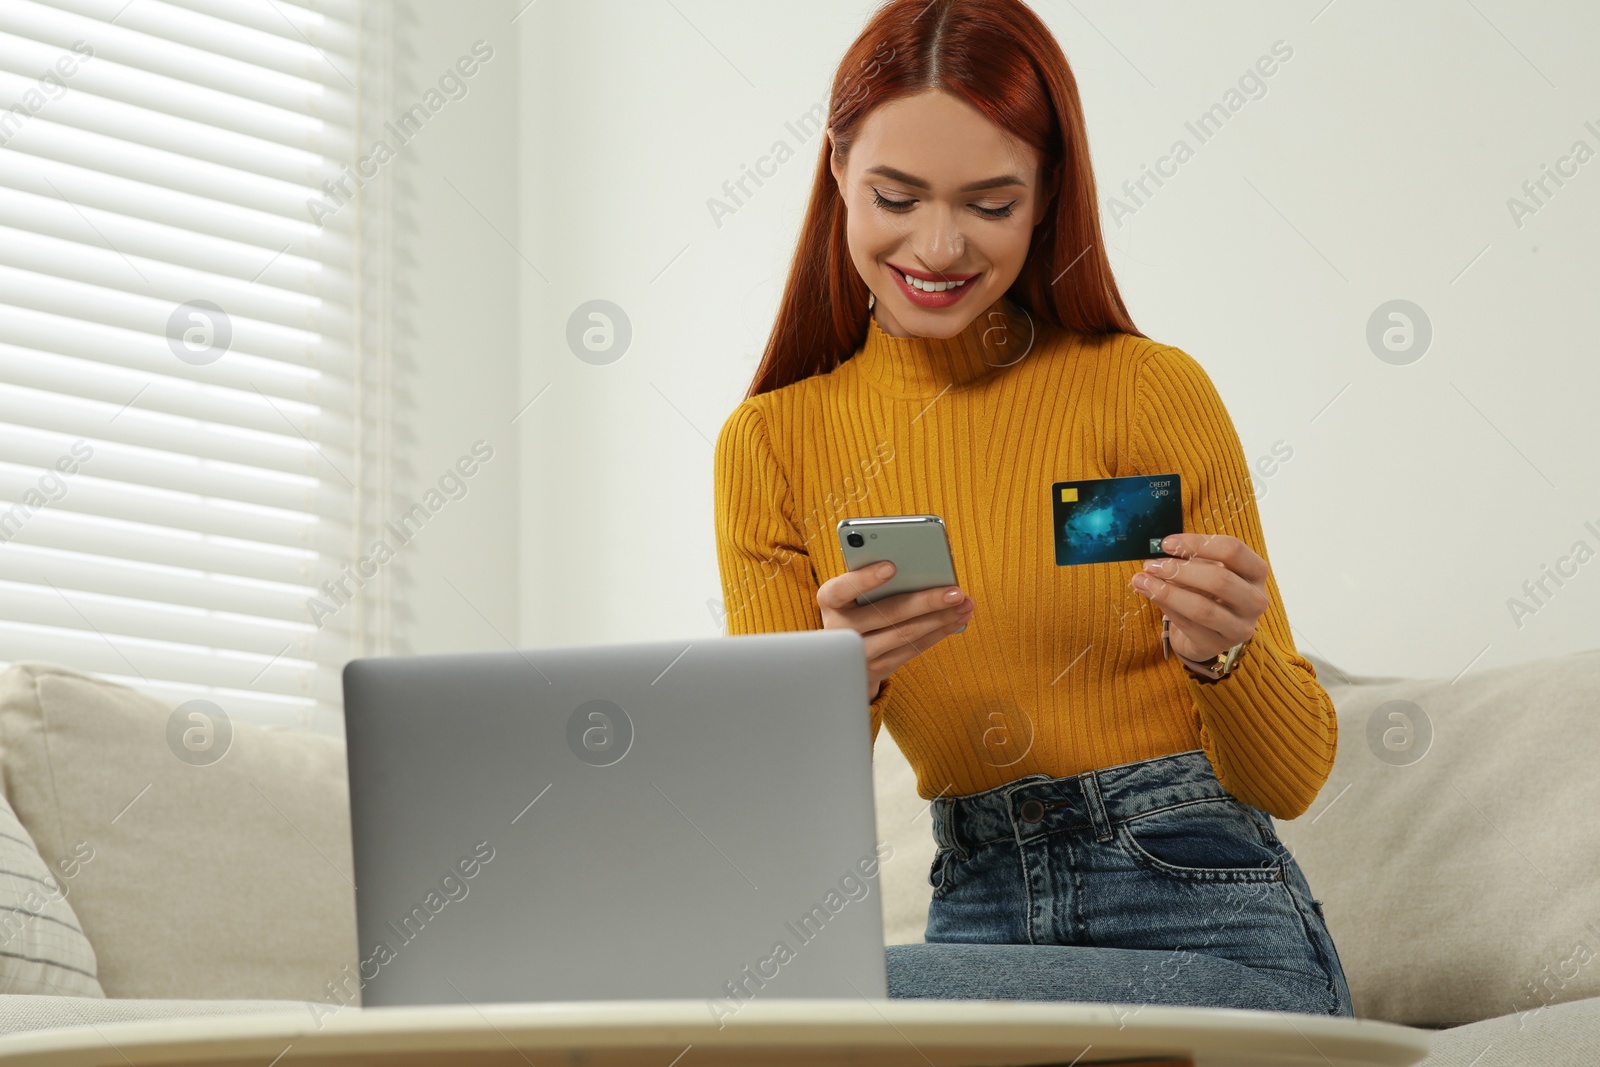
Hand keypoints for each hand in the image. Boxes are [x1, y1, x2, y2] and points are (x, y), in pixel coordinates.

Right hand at [817, 562, 974, 701]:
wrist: (843, 653)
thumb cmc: (856, 605)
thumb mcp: (854, 591)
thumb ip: (875, 579)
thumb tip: (922, 570)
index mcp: (829, 600)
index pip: (842, 588)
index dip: (865, 579)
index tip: (891, 567)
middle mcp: (839, 629)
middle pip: (887, 613)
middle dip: (926, 601)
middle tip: (955, 591)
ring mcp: (858, 653)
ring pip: (905, 634)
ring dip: (940, 618)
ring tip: (965, 605)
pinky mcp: (877, 669)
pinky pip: (913, 649)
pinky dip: (937, 633)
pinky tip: (956, 620)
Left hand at [1130, 533, 1267, 662]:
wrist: (1207, 631)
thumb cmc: (1207, 592)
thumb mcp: (1206, 570)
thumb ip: (1189, 560)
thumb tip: (1157, 553)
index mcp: (1256, 572)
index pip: (1233, 550)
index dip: (1198, 543)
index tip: (1166, 543)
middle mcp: (1256, 600)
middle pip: (1220, 580)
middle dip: (1180, 570)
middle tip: (1152, 564)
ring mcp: (1240, 627)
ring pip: (1202, 608)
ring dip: (1168, 592)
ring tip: (1142, 580)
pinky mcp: (1218, 644)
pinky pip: (1188, 625)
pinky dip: (1165, 607)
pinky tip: (1148, 593)